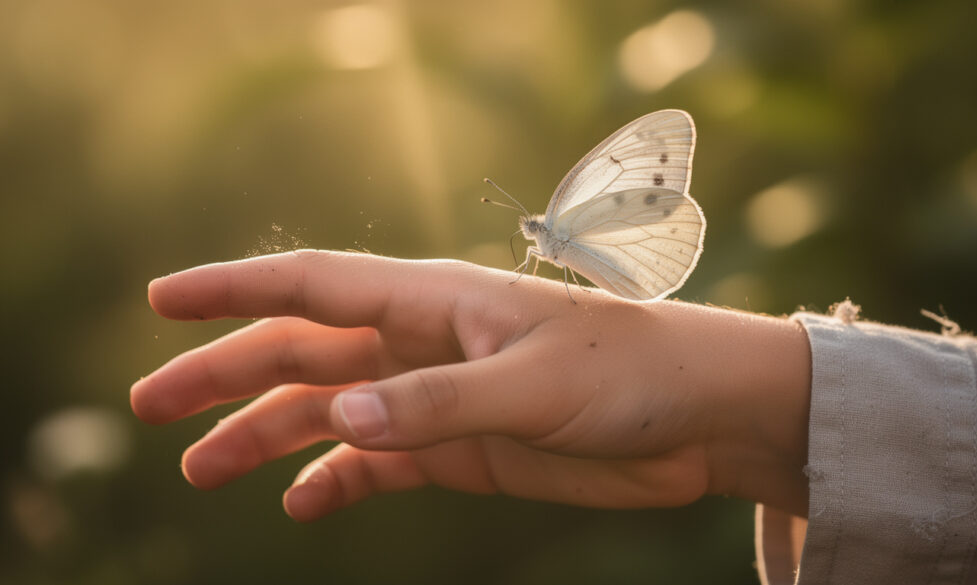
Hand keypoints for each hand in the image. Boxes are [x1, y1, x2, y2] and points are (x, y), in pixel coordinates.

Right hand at [131, 250, 810, 521]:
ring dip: (264, 435)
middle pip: (301, 353)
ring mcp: (436, 397)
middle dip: (225, 374)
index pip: (314, 286)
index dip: (234, 291)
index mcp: (433, 303)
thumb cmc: (632, 375)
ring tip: (203, 468)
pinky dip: (334, 481)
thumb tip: (339, 420)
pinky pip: (376, 462)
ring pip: (328, 411)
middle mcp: (422, 344)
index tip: (161, 299)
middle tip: (151, 404)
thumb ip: (437, 403)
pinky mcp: (460, 447)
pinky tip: (301, 505)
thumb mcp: (533, 386)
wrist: (699, 419)